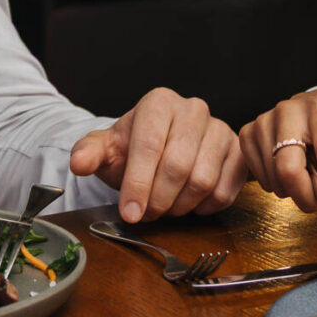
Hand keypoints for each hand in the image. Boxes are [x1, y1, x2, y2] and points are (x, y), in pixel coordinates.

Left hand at [69, 87, 247, 222]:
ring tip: (166, 207)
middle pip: (178, 166)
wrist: (159, 148)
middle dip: (158, 199)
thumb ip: (89, 153)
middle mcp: (193, 109)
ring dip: (180, 206)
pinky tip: (189, 204)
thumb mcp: (106, 149)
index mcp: (159, 103)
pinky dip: (204, 207)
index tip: (129, 213)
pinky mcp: (238, 150)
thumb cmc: (132, 149)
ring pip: (203, 180)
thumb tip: (78, 163)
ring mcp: (220, 128)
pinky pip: (225, 189)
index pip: (149, 146)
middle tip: (146, 214)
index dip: (138, 184)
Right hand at [239, 87, 316, 213]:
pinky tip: (285, 169)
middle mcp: (288, 111)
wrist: (311, 107)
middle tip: (315, 200)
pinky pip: (259, 177)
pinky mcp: (247, 133)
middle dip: (303, 194)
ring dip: (291, 189)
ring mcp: (264, 121)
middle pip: (289, 167)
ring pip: (273, 177)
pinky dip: (275, 183)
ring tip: (303, 173)